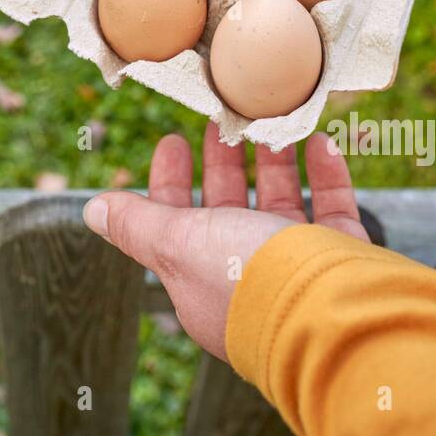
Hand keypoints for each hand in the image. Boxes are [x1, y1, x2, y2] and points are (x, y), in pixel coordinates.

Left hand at [83, 126, 367, 360]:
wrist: (334, 316)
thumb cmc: (246, 278)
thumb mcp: (177, 244)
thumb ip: (137, 225)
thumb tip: (91, 210)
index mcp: (203, 279)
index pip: (176, 224)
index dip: (170, 182)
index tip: (172, 141)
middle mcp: (250, 275)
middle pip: (230, 209)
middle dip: (223, 164)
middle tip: (220, 120)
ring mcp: (300, 267)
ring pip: (282, 204)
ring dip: (274, 160)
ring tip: (268, 119)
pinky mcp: (344, 257)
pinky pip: (333, 206)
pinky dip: (325, 172)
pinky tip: (319, 139)